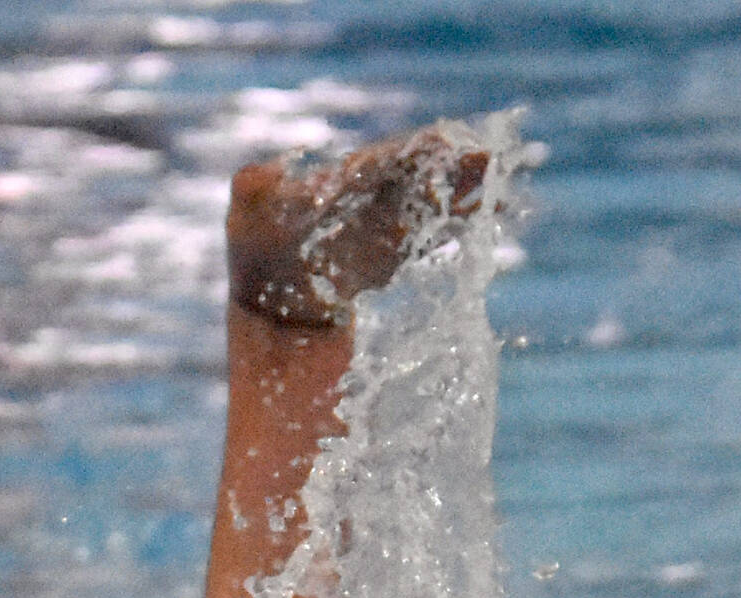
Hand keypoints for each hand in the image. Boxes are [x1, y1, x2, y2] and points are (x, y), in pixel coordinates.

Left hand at [228, 127, 490, 326]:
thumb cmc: (252, 260)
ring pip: (430, 205)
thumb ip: (252, 187)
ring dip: (461, 194)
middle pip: (416, 177)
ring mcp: (383, 230)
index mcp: (339, 182)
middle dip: (448, 167)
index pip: (381, 162)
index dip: (410, 153)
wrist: (266, 312)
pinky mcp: (392, 261)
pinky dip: (456, 226)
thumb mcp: (244, 218)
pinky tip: (487, 214)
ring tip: (495, 181)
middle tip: (486, 156)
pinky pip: (430, 238)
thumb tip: (267, 169)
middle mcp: (366, 200)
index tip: (441, 143)